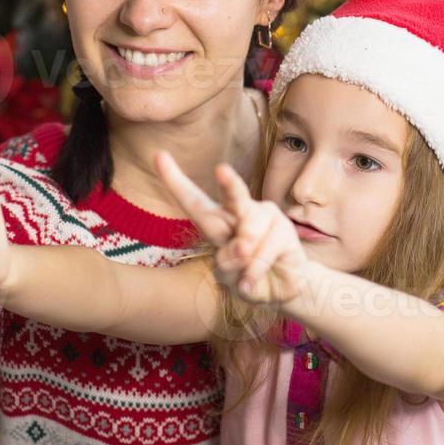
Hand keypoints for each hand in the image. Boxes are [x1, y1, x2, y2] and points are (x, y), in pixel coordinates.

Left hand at [153, 152, 313, 305]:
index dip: (175, 180)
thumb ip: (228, 263)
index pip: (194, 200)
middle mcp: (242, 211)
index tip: (158, 155)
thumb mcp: (228, 275)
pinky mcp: (285, 231)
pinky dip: (255, 272)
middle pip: (233, 196)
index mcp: (219, 220)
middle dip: (229, 183)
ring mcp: (266, 217)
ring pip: (249, 236)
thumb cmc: (247, 277)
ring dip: (242, 261)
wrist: (282, 289)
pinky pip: (265, 253)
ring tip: (244, 275)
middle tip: (221, 170)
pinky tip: (251, 283)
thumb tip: (243, 248)